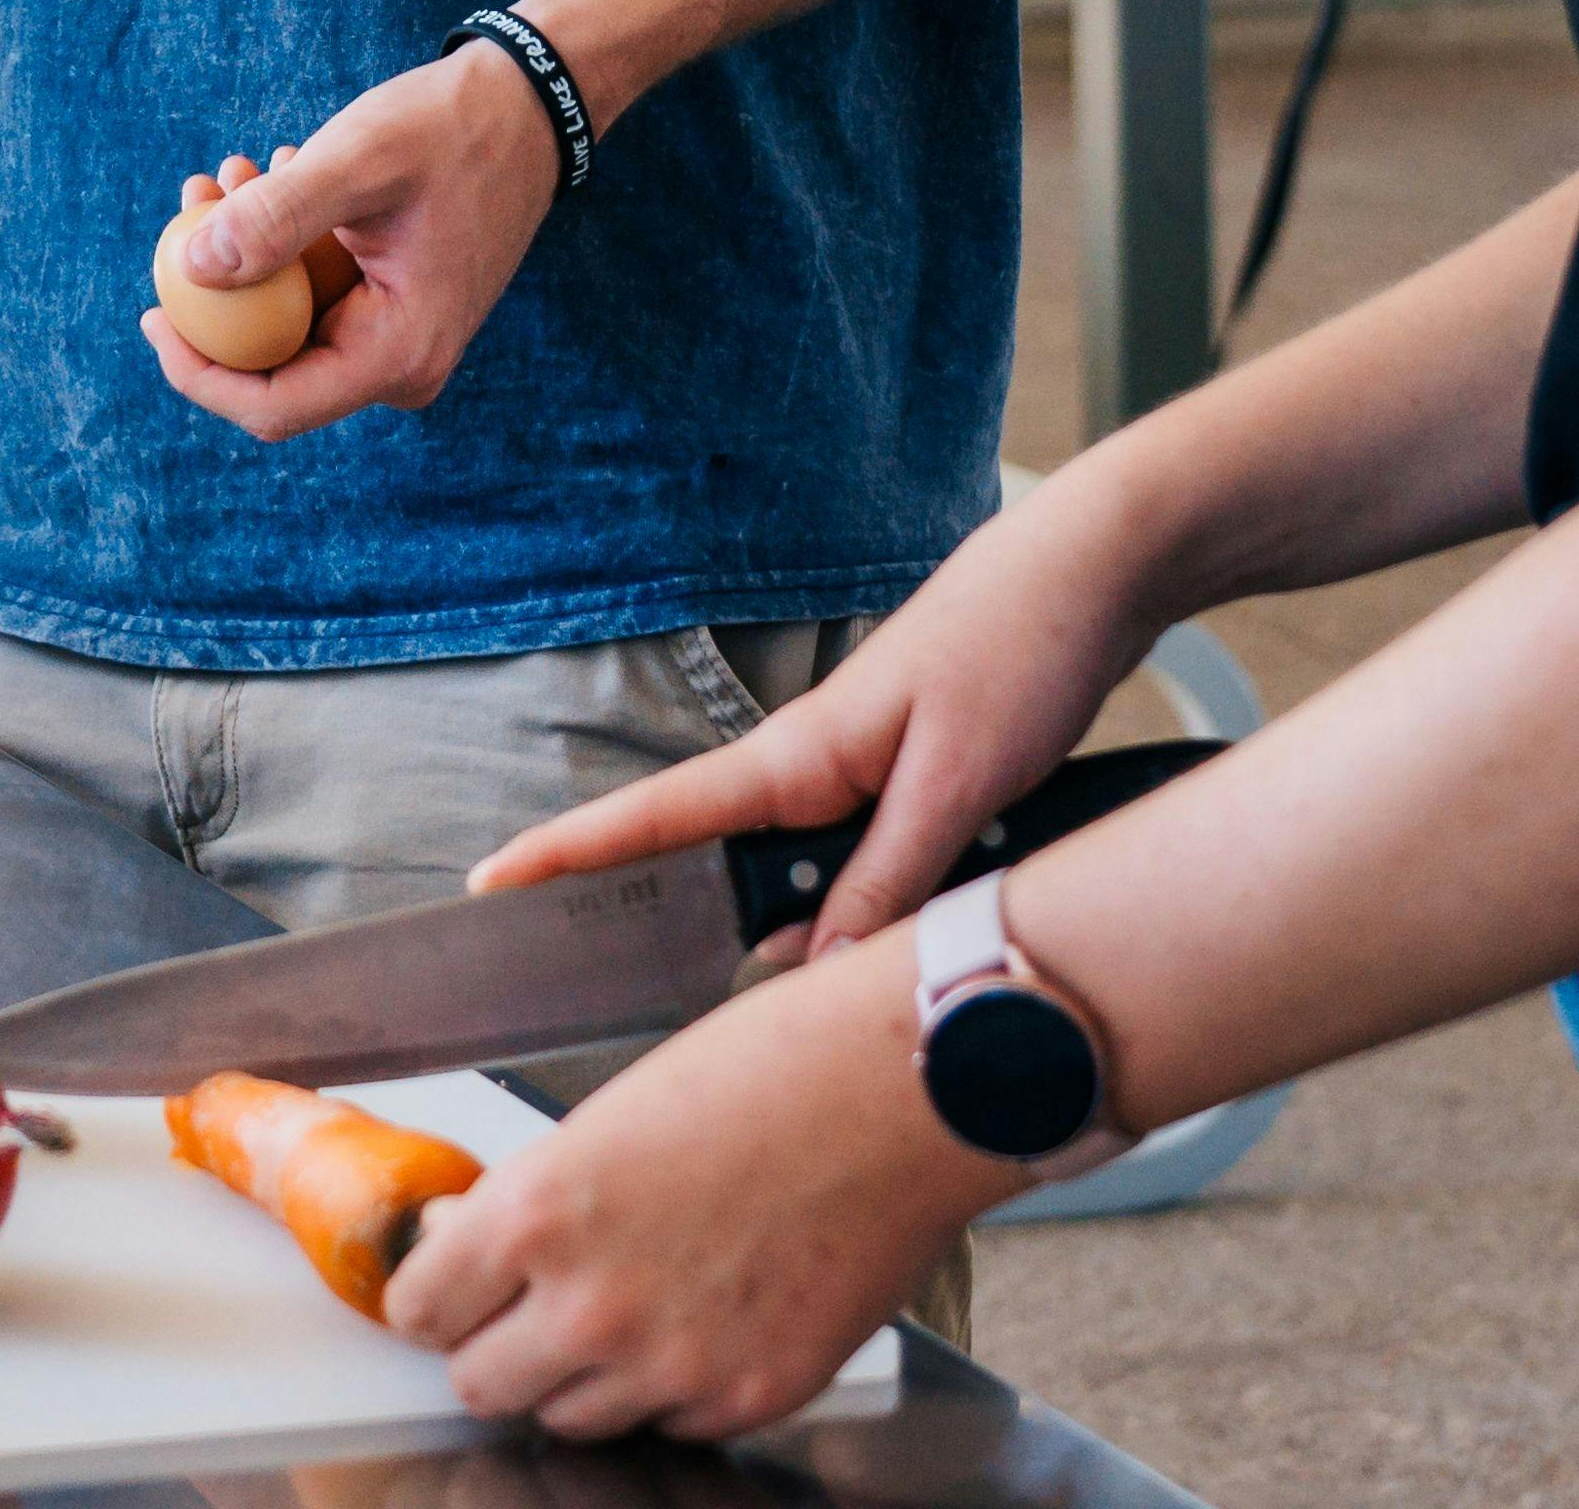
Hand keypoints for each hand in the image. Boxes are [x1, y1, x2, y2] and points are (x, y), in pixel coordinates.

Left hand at [144, 49, 555, 443]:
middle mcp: (400, 365)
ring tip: (231, 171)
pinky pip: (314, 293)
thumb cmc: (450, 130)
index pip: (273, 406)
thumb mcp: (359, 162)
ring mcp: (398, 339)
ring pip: (288, 321)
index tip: (151, 310)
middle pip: (273, 365)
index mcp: (399, 355)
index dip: (199, 373)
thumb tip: (192, 270)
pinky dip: (281, 241)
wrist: (526, 107)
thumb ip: (277, 217)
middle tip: (191, 202)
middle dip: (216, 294)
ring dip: (246, 254)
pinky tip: (272, 173)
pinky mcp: (392, 306)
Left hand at [385, 933, 992, 1437]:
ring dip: (586, 1374)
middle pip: (481, 1385)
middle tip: (531, 1305)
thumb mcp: (609, 1115)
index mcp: (539, 1212)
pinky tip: (710, 1312)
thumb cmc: (772, 1068)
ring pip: (573, 1418)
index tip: (449, 1288)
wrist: (904, 1090)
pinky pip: (674, 1422)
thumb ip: (539, 1201)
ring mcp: (673, 1364)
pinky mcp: (750, 1396)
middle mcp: (592, 1305)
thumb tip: (486, 1244)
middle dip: (499, 1345)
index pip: (422, 1307)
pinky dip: (677, 1386)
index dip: (435, 1294)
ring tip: (638, 1299)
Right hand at [474, 475, 1163, 958]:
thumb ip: (887, 880)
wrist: (1090, 574)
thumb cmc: (1019, 654)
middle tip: (646, 1003)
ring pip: (801, 878)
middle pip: (721, 868)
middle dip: (682, 930)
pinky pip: (859, 863)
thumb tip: (807, 967)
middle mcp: (813, 766)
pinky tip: (894, 944)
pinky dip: (864, 908)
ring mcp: (858, 773)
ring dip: (801, 931)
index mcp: (799, 757)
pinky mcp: (906, 779)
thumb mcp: (956, 784)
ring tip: (801, 998)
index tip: (488, 884)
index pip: (655, 815)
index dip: (567, 852)